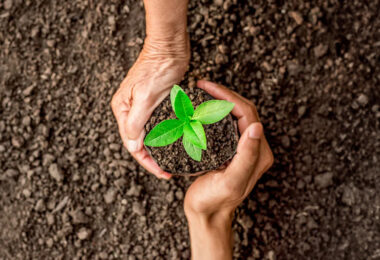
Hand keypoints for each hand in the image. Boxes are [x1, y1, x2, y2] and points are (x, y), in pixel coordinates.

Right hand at [111, 36, 188, 178]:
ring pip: (148, 136)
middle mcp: (129, 110)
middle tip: (168, 172)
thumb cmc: (157, 68)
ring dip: (158, 150)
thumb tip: (132, 146)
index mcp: (123, 110)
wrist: (170, 47)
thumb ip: (136, 121)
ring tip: (171, 163)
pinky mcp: (154, 104)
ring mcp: (141, 107)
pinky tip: (173, 144)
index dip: (146, 161)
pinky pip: (157, 126)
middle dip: (152, 159)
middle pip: (139, 142)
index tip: (162, 173)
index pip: (132, 144)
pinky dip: (164, 137)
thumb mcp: (145, 96)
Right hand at [184, 80, 273, 259]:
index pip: (247, 113)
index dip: (228, 96)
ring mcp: (242, 147)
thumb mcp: (231, 181)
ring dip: (220, 100)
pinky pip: (225, 124)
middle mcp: (253, 147)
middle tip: (202, 85)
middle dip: (223, 94)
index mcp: (258, 152)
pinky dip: (214, 112)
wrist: (206, 214)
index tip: (207, 87)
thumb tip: (257, 126)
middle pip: (242, 110)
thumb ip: (246, 156)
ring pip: (234, 115)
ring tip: (202, 92)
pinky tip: (201, 109)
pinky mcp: (230, 149)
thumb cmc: (215, 201)